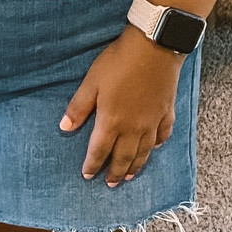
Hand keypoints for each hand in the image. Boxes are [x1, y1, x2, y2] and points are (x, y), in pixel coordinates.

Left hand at [60, 28, 181, 186]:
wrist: (154, 47)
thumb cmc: (119, 62)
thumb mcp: (91, 82)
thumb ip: (79, 107)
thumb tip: (64, 127)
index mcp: (112, 121)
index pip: (99, 150)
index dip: (92, 164)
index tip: (88, 175)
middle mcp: (133, 128)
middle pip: (123, 157)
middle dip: (115, 172)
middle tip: (110, 184)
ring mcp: (152, 121)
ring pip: (144, 151)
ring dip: (136, 166)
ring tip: (130, 176)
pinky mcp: (166, 112)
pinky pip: (163, 135)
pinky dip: (157, 145)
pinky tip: (155, 148)